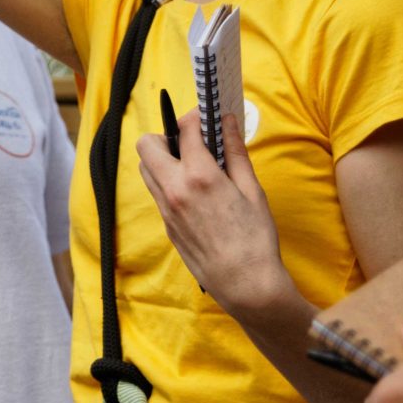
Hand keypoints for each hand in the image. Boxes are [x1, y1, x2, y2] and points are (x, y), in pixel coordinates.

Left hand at [134, 103, 291, 318]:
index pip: (184, 130)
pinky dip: (168, 182)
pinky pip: (156, 193)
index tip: (205, 117)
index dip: (194, 117)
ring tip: (193, 166)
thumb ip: (236, 153)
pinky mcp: (166, 225)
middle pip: (147, 145)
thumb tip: (228, 122)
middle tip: (191, 142)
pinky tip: (195, 191)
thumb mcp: (252, 190)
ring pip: (146, 169)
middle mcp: (174, 189)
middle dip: (165, 135)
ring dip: (163, 159)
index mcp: (199, 176)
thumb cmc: (255, 239)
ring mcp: (165, 209)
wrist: (245, 285)